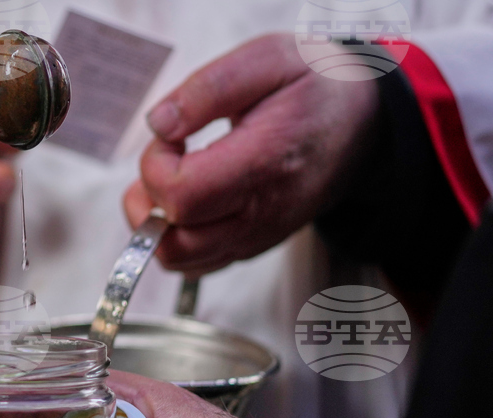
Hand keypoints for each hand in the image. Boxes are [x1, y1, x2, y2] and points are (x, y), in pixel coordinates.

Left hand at [125, 34, 380, 274]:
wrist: (363, 122)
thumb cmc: (315, 88)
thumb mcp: (268, 60)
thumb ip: (208, 88)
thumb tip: (159, 124)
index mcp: (263, 164)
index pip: (181, 196)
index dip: (155, 166)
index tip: (171, 136)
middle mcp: (260, 213)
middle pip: (172, 241)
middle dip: (148, 198)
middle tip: (166, 159)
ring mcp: (255, 236)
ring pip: (178, 260)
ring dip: (154, 223)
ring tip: (170, 180)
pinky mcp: (249, 246)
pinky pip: (195, 263)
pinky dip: (174, 237)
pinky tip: (184, 199)